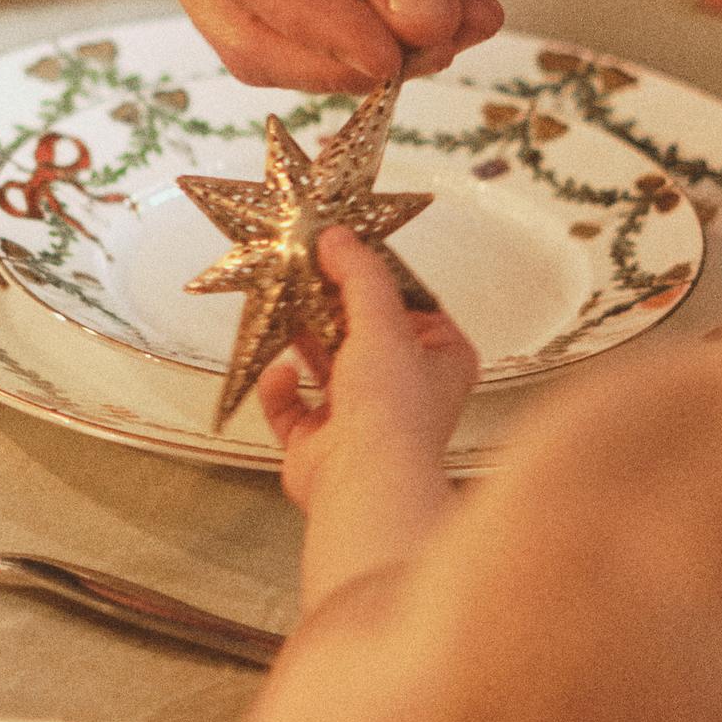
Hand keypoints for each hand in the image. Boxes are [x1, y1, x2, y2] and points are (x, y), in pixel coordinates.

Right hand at [110, 0, 506, 89]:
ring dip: (372, 53)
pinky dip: (378, 36)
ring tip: (467, 19)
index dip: (317, 26)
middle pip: (247, 31)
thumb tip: (422, 29)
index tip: (399, 51)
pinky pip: (312, 34)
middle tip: (449, 40)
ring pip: (279, 48)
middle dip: (347, 50)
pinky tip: (448, 12)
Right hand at [259, 226, 477, 612]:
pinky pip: (291, 407)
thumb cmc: (392, 413)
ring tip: (280, 306)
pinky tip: (278, 373)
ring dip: (301, 340)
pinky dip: (280, 389)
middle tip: (302, 272)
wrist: (363, 483)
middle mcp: (406, 390)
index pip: (410, 303)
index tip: (342, 250)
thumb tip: (337, 238)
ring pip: (324, 365)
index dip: (375, 277)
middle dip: (328, 306)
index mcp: (443, 360)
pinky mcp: (319, 443)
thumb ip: (359, 275)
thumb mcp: (382, 322)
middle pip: (360, 332)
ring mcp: (361, 418)